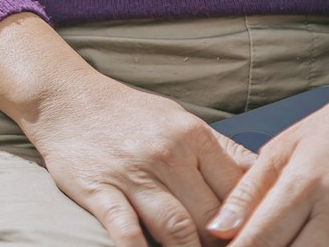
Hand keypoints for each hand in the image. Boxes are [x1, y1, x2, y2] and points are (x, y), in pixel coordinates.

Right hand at [0, 14, 254, 246]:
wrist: (64, 97)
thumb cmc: (128, 114)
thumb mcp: (180, 119)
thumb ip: (220, 151)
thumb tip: (263, 179)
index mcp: (193, 135)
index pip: (238, 191)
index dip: (251, 222)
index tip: (255, 238)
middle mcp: (167, 154)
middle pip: (211, 218)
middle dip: (223, 246)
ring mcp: (132, 174)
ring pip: (177, 230)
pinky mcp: (99, 190)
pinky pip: (126, 233)